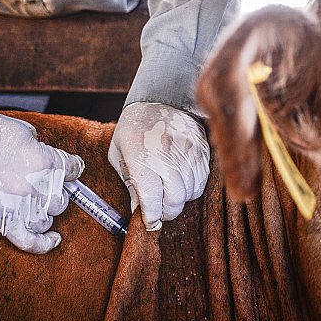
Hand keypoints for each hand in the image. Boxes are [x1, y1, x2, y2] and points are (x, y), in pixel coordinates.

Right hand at [0, 105, 83, 253]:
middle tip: (41, 184)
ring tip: (33, 202)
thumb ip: (42, 147)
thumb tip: (49, 159)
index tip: (68, 168)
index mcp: (45, 160)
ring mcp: (20, 205)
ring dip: (44, 212)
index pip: (74, 169)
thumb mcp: (24, 130)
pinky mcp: (2, 220)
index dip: (71, 168)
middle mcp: (37, 185)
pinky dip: (43, 245)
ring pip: (47, 219)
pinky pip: (29, 241)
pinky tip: (54, 241)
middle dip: (54, 192)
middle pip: (62, 199)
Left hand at [108, 102, 208, 230]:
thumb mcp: (119, 153)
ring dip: (178, 200)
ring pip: (189, 193)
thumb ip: (129, 182)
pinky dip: (191, 188)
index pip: (150, 197)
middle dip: (166, 212)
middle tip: (159, 211)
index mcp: (139, 154)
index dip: (151, 216)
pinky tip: (181, 181)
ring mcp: (187, 151)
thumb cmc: (134, 129)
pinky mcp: (201, 150)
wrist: (161, 98)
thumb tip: (139, 210)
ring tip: (168, 193)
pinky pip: (201, 182)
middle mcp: (165, 153)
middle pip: (174, 200)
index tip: (149, 221)